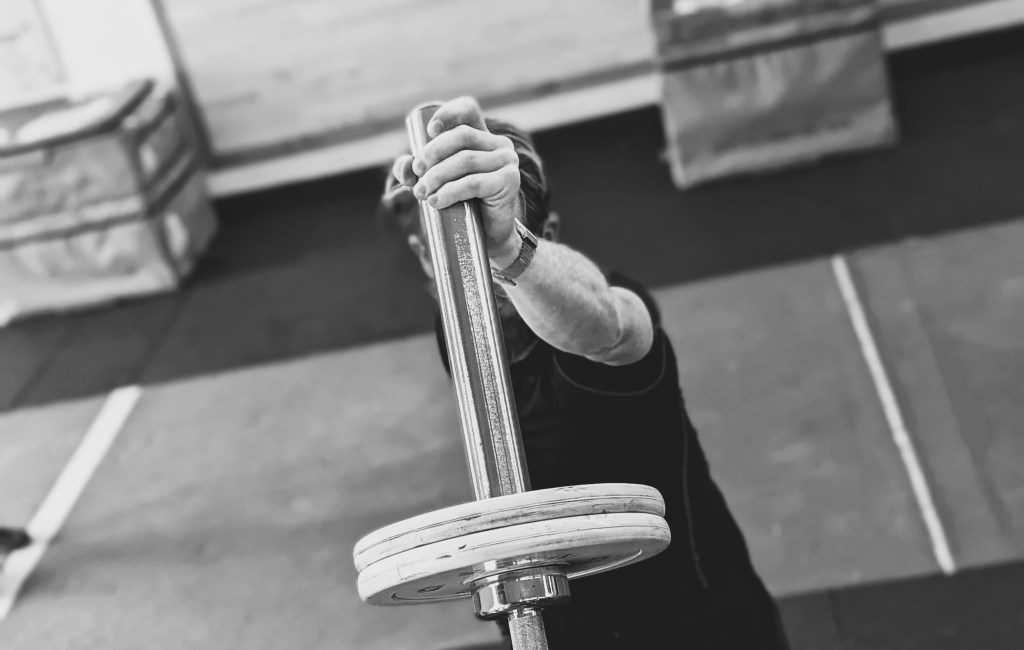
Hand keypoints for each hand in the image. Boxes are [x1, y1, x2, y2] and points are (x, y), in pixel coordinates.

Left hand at [392, 97, 521, 260]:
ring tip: (422, 193)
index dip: (449, 113)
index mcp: (482, 136)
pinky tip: (437, 201)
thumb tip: (405, 165)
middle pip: (461, 136)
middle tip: (416, 172)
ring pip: (465, 160)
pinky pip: (473, 182)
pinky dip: (450, 191)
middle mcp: (499, 144)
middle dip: (433, 153)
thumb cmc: (462, 204)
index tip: (429, 130)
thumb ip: (416, 170)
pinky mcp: (509, 181)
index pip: (468, 110)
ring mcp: (507, 161)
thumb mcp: (436, 182)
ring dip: (437, 176)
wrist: (488, 236)